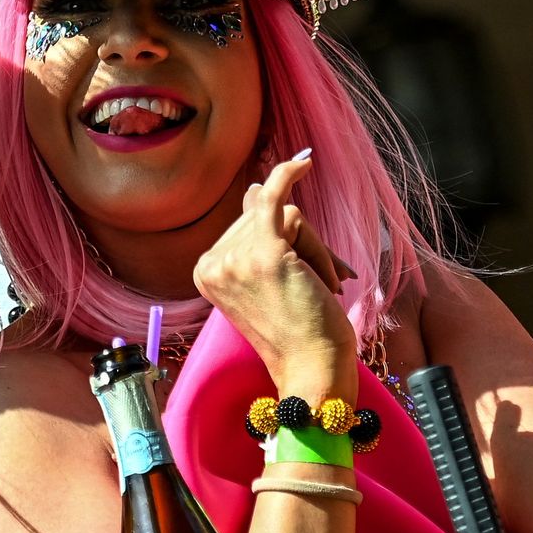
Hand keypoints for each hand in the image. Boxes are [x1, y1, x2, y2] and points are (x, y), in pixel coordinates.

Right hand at [193, 153, 359, 400]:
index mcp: (206, 271)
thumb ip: (256, 237)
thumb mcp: (268, 283)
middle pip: (264, 219)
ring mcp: (236, 256)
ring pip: (286, 217)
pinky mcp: (266, 251)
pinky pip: (277, 199)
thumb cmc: (298, 332)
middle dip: (303, 246)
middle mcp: (213, 262)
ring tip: (326, 287)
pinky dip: (288, 176)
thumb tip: (254, 187)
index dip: (284, 246)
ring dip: (317, 250)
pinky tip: (304, 162)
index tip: (304, 278)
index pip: (247, 229)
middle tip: (323, 287)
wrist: (311, 370)